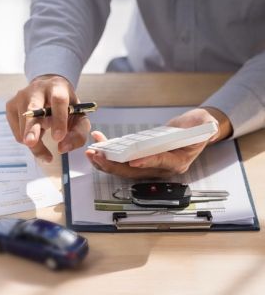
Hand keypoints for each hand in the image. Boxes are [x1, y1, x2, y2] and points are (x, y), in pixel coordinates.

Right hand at [5, 75, 90, 161]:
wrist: (48, 89)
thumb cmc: (65, 106)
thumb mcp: (78, 116)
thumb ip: (78, 133)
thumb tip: (63, 148)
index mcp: (57, 87)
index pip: (58, 101)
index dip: (59, 119)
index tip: (59, 138)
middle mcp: (36, 89)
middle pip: (33, 109)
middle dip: (32, 128)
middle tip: (31, 142)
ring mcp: (20, 97)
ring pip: (24, 127)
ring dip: (36, 142)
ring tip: (43, 136)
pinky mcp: (10, 106)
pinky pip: (18, 133)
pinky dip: (27, 139)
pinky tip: (35, 131)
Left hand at [85, 107, 232, 178]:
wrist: (192, 131)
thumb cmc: (197, 127)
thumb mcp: (203, 123)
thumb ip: (201, 125)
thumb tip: (199, 124)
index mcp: (177, 162)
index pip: (160, 163)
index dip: (146, 162)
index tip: (132, 160)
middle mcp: (160, 169)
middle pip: (134, 171)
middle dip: (114, 165)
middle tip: (98, 156)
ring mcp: (149, 166)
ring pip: (123, 169)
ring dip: (106, 162)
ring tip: (92, 153)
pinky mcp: (140, 159)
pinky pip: (121, 160)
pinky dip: (109, 153)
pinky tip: (99, 143)